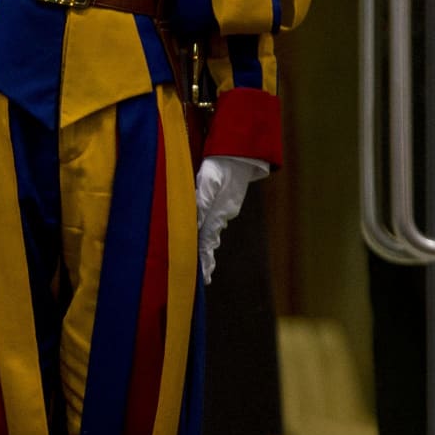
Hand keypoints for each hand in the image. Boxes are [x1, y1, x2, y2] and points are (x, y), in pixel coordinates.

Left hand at [194, 155, 268, 283]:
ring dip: (207, 249)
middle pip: (210, 241)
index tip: (200, 275)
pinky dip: (209, 235)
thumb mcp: (208, 181)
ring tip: (205, 267)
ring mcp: (225, 209)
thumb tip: (194, 224)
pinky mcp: (225, 203)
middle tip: (205, 279)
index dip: (202, 257)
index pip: (206, 240)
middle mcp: (223, 214)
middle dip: (206, 260)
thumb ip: (201, 201)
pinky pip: (214, 223)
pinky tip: (207, 240)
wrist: (240, 154)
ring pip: (212, 233)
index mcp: (219, 212)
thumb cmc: (220, 166)